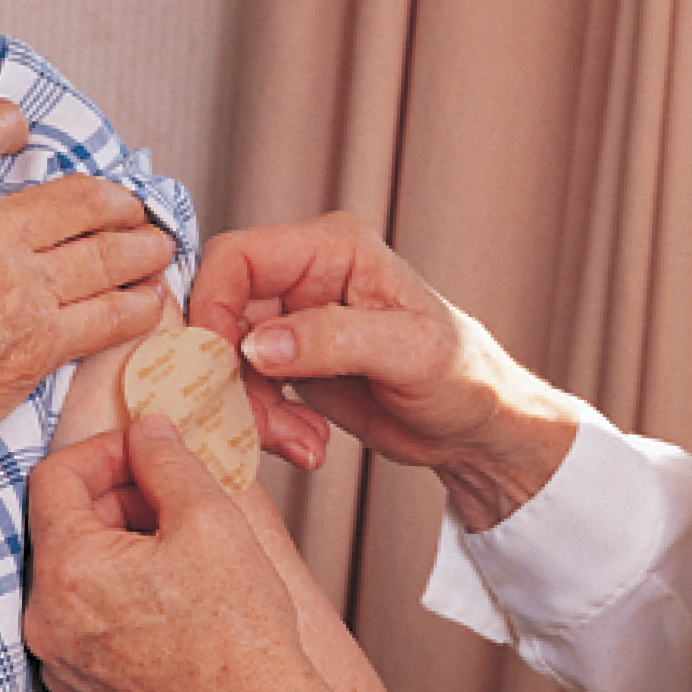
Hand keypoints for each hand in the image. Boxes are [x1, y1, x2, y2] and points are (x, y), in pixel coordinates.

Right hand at [0, 101, 174, 522]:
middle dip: (111, 194)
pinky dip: (139, 304)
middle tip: (124, 200)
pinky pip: (110, 316)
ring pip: (107, 251)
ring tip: (155, 240)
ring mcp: (18, 296)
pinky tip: (150, 299)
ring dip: (141, 241)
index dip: (6, 122)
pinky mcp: (38, 349)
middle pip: (75, 194)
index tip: (17, 131)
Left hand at [26, 417, 339, 691]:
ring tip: (176, 558)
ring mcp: (59, 670)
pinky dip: (115, 609)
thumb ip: (165, 458)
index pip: (52, 477)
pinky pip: (83, 634)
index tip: (143, 454)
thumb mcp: (209, 516)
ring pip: (73, 583)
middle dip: (113, 504)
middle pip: (60, 531)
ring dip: (115, 556)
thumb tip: (145, 430)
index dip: (102, 452)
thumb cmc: (243, 635)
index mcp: (66, 571)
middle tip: (171, 503)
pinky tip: (167, 610)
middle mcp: (44, 624)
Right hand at [188, 215, 578, 526]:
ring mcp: (294, 321)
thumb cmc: (465, 377)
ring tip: (301, 443)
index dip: (213, 307)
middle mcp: (305, 277)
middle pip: (223, 315)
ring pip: (228, 360)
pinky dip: (264, 424)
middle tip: (265, 425)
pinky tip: (307, 443)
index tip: (219, 365)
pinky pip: (246, 390)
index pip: (237, 257)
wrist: (477, 428)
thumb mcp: (410, 353)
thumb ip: (333, 338)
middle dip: (234, 378)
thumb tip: (259, 344)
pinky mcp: (291, 363)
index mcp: (333, 248)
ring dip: (251, 410)